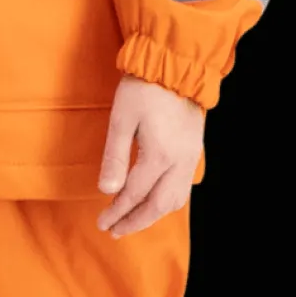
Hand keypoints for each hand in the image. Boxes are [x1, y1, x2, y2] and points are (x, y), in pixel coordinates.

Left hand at [95, 73, 203, 238]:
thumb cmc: (144, 88)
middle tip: (114, 230)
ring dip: (152, 215)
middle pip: (157, 206)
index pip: (134, 195)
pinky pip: (183, 188)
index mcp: (160, 155)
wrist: (175, 66)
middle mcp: (179, 162)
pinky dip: (167, 202)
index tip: (102, 222)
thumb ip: (115, 156)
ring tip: (132, 220)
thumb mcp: (121, 118)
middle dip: (134, 221)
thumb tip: (106, 191)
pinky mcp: (194, 151)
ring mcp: (190, 158)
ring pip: (174, 201)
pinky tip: (154, 201)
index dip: (117, 212)